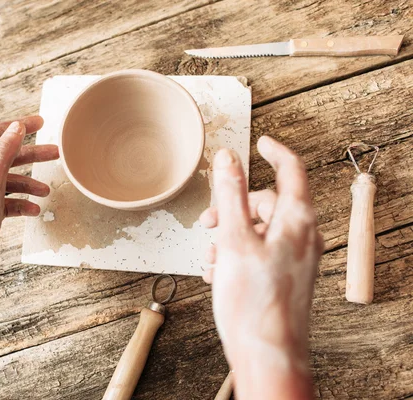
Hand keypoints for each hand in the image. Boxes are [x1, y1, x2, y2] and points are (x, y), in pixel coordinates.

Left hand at [0, 116, 58, 300]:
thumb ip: (2, 154)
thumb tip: (16, 128)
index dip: (19, 126)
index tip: (40, 122)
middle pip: (5, 157)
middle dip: (31, 155)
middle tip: (55, 153)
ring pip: (8, 181)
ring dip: (28, 184)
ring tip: (47, 190)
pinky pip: (6, 202)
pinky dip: (21, 204)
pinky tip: (33, 211)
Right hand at [200, 136, 322, 399]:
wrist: (267, 353)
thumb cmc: (254, 301)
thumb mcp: (234, 240)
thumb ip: (230, 195)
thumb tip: (228, 159)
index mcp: (297, 221)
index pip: (292, 171)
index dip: (275, 152)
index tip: (260, 143)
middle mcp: (302, 236)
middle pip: (266, 204)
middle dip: (233, 209)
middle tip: (208, 223)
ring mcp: (295, 257)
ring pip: (259, 229)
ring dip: (230, 237)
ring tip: (212, 260)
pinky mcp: (285, 275)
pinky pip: (260, 251)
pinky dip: (237, 254)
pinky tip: (218, 273)